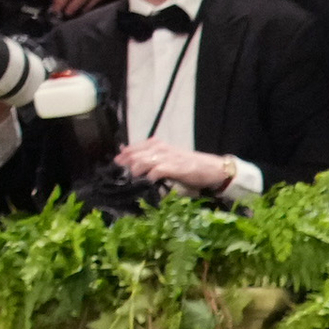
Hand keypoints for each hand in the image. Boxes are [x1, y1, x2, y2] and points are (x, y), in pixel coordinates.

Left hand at [116, 140, 244, 192]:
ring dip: (134, 171)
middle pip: (135, 154)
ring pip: (143, 161)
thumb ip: (154, 162)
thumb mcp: (170, 160)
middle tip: (116, 176)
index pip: (134, 148)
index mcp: (158, 145)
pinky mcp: (175, 167)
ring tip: (129, 180)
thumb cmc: (192, 167)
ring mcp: (168, 157)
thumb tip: (135, 168)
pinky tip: (145, 183)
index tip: (114, 165)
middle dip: (124, 165)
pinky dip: (149, 177)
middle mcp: (161, 148)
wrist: (213, 169)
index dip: (123, 156)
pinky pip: (157, 170)